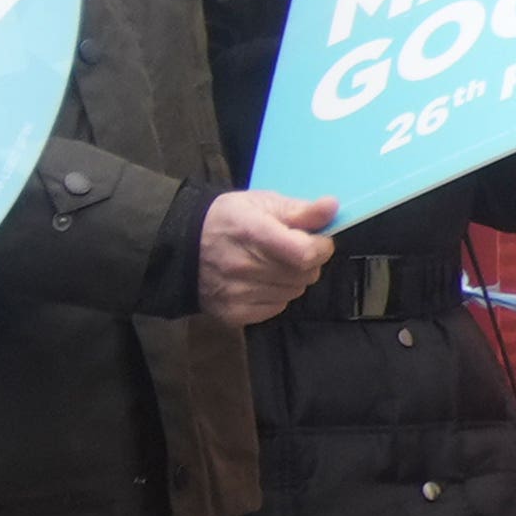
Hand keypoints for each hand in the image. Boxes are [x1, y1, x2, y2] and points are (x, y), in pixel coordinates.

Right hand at [197, 190, 339, 325]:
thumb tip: (332, 207)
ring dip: (293, 278)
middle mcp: (242, 265)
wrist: (182, 245)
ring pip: (295, 291)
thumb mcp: (262, 203)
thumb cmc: (229, 219)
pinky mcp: (233, 312)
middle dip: (307, 261)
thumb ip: (300, 209)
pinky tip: (261, 280)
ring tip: (273, 264)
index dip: (321, 247)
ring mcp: (236, 292)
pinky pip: (277, 307)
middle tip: (290, 250)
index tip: (317, 239)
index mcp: (251, 231)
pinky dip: (278, 295)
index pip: (304, 253)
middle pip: (305, 274)